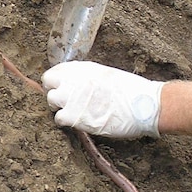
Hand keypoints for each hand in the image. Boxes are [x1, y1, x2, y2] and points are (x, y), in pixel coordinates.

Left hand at [42, 61, 163, 138]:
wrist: (143, 105)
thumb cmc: (131, 91)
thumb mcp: (106, 75)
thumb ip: (88, 78)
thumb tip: (79, 84)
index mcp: (83, 68)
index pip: (56, 71)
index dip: (57, 81)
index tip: (62, 87)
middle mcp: (73, 80)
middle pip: (48, 83)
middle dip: (54, 91)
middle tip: (64, 101)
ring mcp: (72, 98)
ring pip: (51, 100)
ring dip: (58, 107)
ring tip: (71, 112)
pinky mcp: (74, 116)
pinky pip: (58, 118)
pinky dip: (64, 121)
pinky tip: (76, 122)